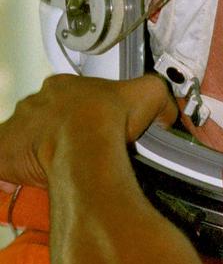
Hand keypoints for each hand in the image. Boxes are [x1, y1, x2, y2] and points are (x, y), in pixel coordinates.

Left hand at [0, 73, 176, 187]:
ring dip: (39, 149)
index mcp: (65, 86)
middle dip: (59, 130)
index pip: (70, 95)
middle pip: (46, 114)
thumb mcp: (150, 94)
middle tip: (78, 149)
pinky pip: (6, 158)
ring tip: (58, 168)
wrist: (86, 146)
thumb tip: (167, 113)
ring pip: (26, 136)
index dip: (84, 111)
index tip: (95, 125)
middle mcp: (39, 102)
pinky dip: (15, 167)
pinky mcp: (7, 150)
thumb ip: (159, 99)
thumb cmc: (109, 120)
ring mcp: (21, 125)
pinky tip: (29, 177)